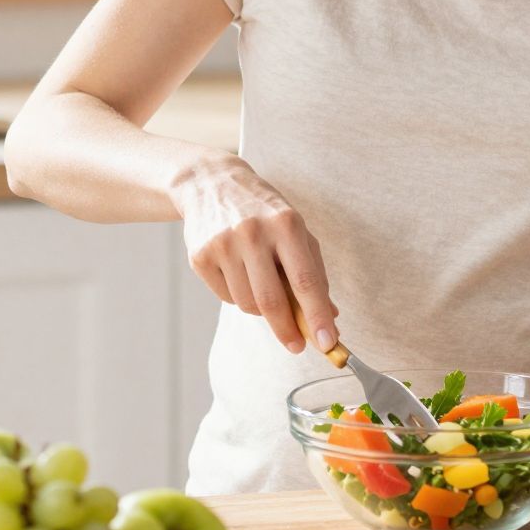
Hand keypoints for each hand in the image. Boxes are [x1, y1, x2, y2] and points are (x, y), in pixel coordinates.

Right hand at [171, 152, 338, 355]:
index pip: (305, 280)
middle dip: (287, 330)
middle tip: (297, 346)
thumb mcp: (296, 231)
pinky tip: (238, 272)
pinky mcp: (200, 257)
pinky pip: (226, 297)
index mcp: (286, 224)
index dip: (317, 315)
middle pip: (272, 301)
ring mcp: (222, 244)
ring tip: (262, 284)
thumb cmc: (264, 212)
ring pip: (248, 304)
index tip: (329, 343)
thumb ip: (314, 272)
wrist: (211, 184)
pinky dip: (238, 296)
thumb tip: (329, 316)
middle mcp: (252, 233)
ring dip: (261, 309)